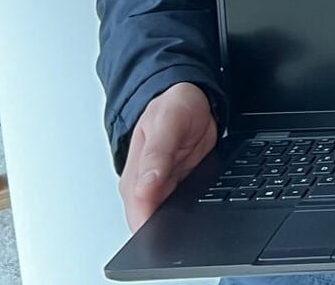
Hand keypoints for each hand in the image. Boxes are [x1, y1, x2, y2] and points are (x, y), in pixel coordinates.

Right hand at [119, 82, 218, 230]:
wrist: (188, 98)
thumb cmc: (171, 106)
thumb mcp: (166, 124)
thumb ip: (156, 155)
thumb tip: (145, 186)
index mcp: (134, 176)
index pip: (138, 214)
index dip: (151, 230)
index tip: (166, 235)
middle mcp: (145, 187)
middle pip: (152, 223)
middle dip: (167, 231)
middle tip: (186, 229)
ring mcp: (164, 188)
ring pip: (169, 218)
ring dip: (179, 223)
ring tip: (194, 222)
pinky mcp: (181, 186)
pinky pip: (184, 206)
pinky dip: (191, 211)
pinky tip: (200, 211)